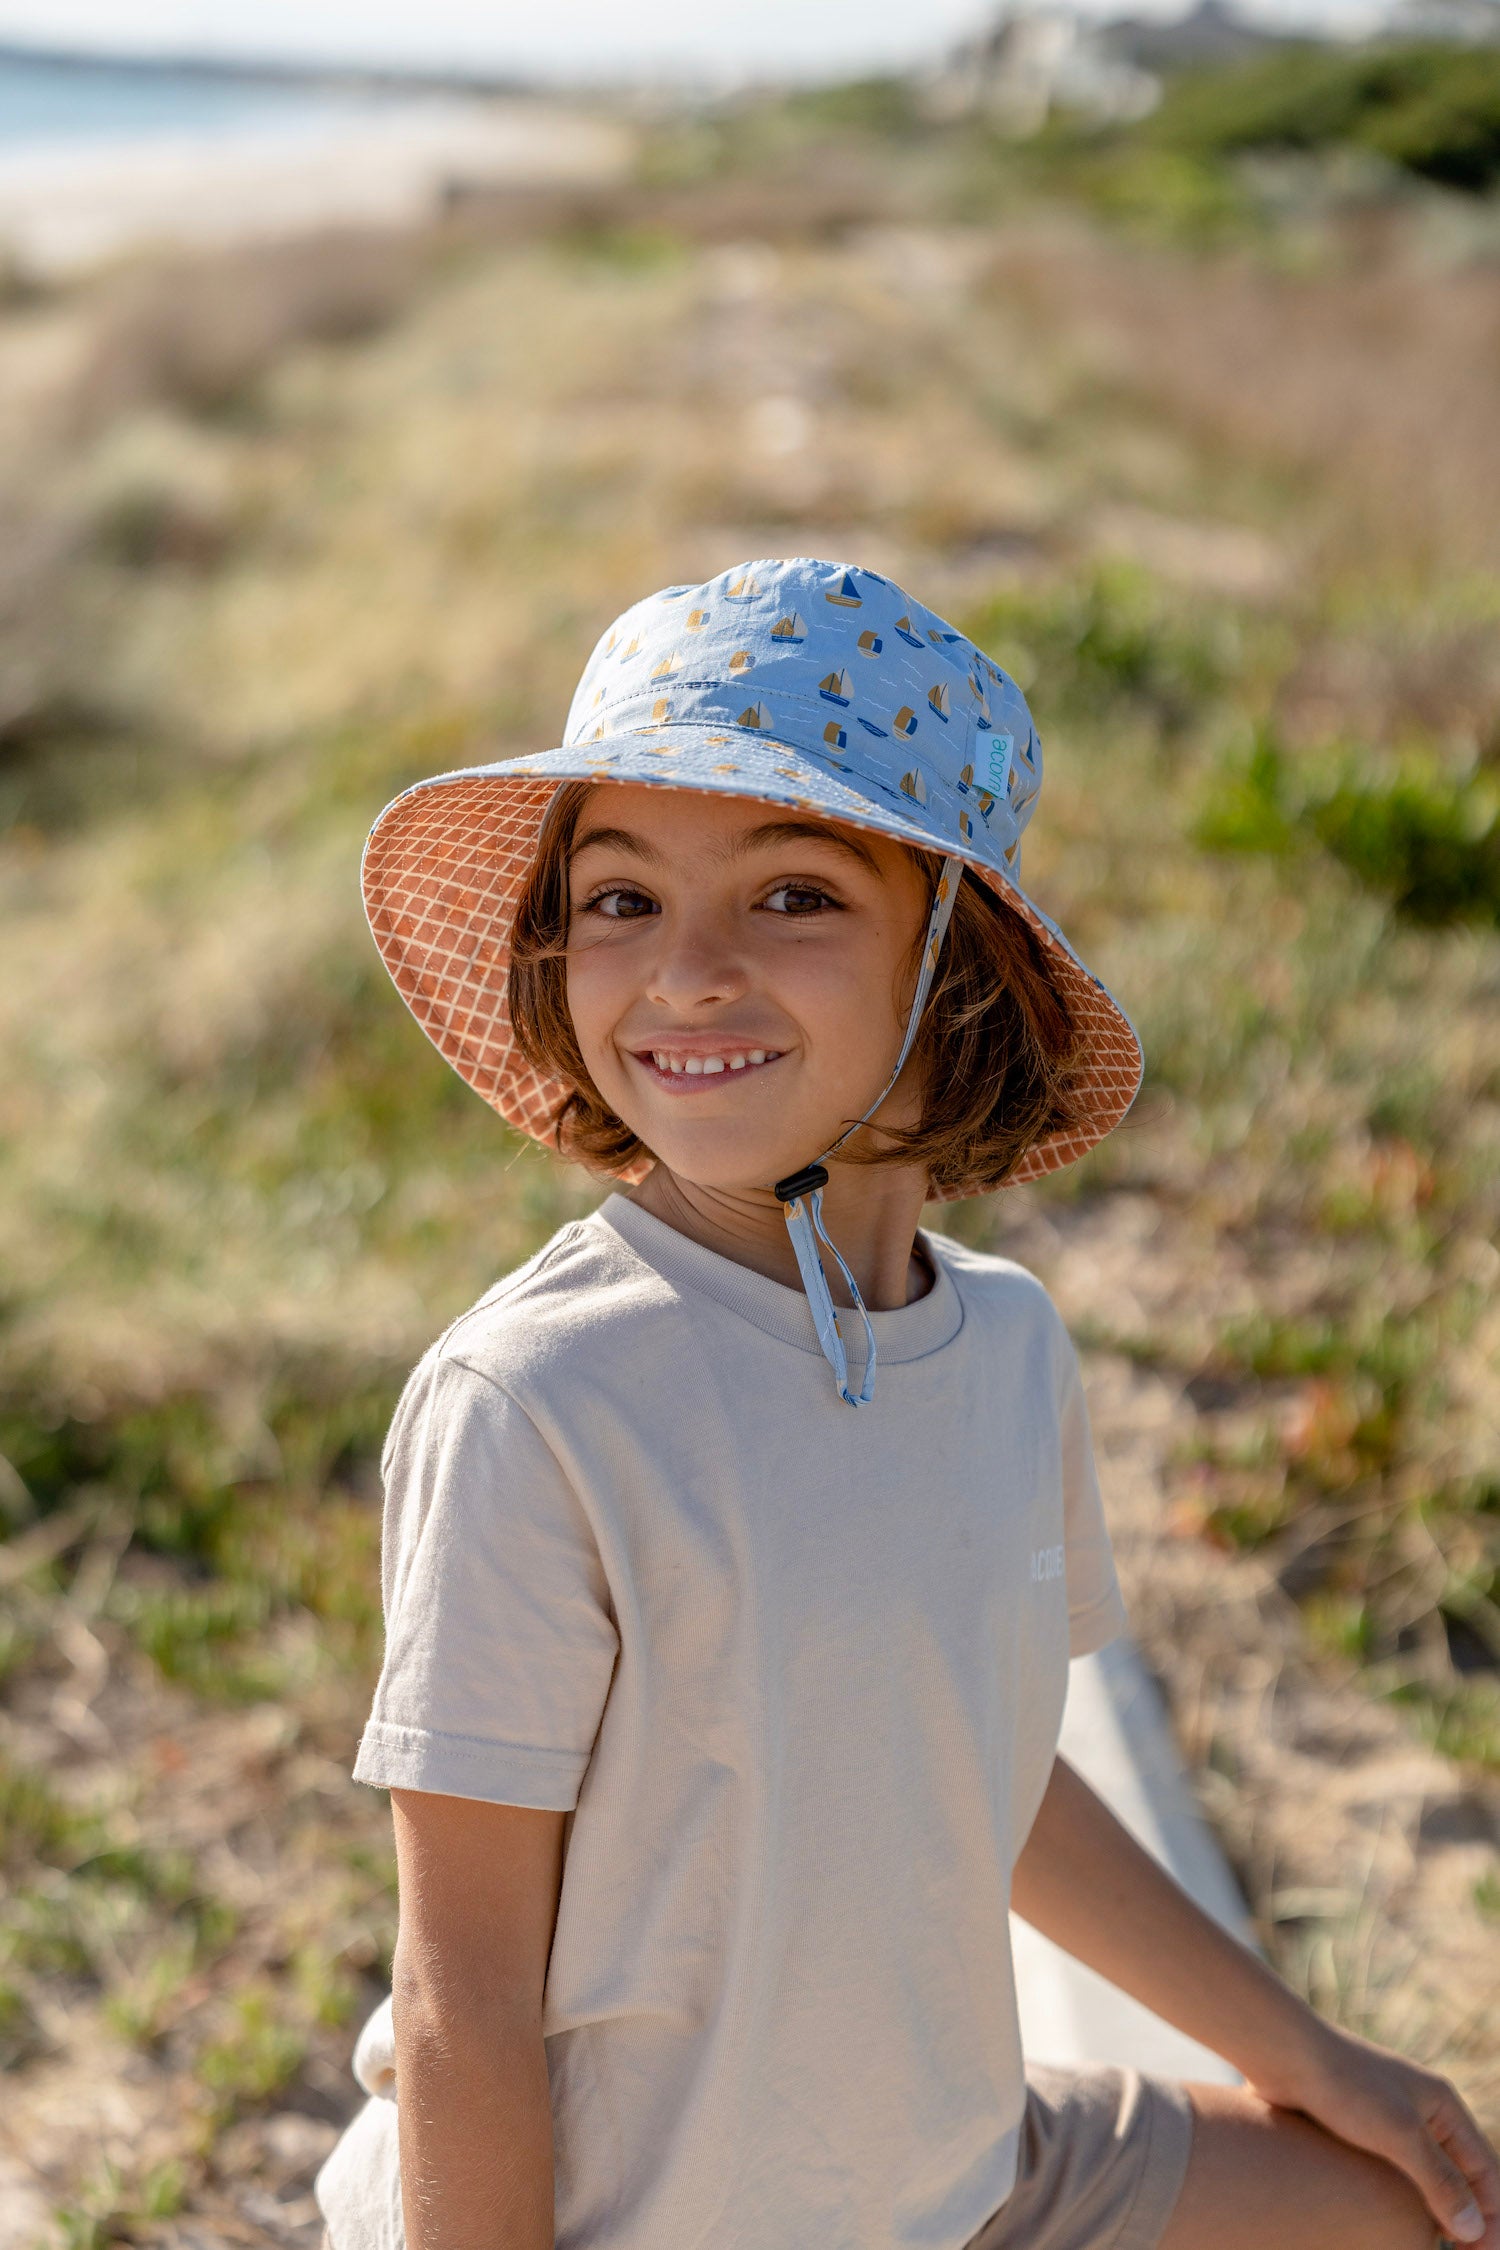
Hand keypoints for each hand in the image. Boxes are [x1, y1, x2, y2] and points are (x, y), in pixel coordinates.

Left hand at [1252, 2019, 1499, 2247]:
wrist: (1284, 2055)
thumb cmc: (1345, 2087)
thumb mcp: (1400, 2135)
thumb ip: (1440, 2182)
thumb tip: (1474, 2229)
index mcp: (1443, 2105)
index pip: (1485, 2170)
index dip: (1491, 2215)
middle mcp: (1422, 2111)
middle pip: (1460, 2176)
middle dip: (1467, 2218)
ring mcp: (1391, 2119)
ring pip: (1426, 2176)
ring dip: (1434, 2211)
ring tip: (1432, 2247)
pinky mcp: (1361, 2129)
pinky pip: (1395, 2172)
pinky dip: (1404, 2200)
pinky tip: (1394, 2224)